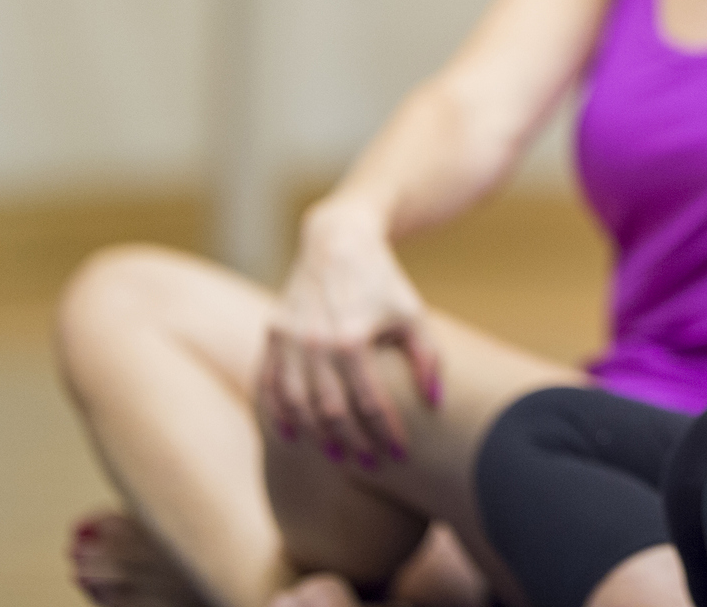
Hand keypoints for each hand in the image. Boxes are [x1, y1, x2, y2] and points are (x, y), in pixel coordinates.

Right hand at [260, 201, 440, 466]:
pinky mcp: (272, 334)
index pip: (369, 401)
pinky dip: (280, 413)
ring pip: (297, 404)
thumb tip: (435, 403)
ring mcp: (288, 339)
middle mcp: (314, 342)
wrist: (338, 241)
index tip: (400, 453)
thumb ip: (427, 358)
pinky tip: (295, 434)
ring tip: (338, 455)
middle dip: (353, 441)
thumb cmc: (383, 281)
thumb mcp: (413, 314)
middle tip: (370, 463)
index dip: (385, 432)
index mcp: (351, 338)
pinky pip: (270, 384)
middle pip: (331, 410)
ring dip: (317, 435)